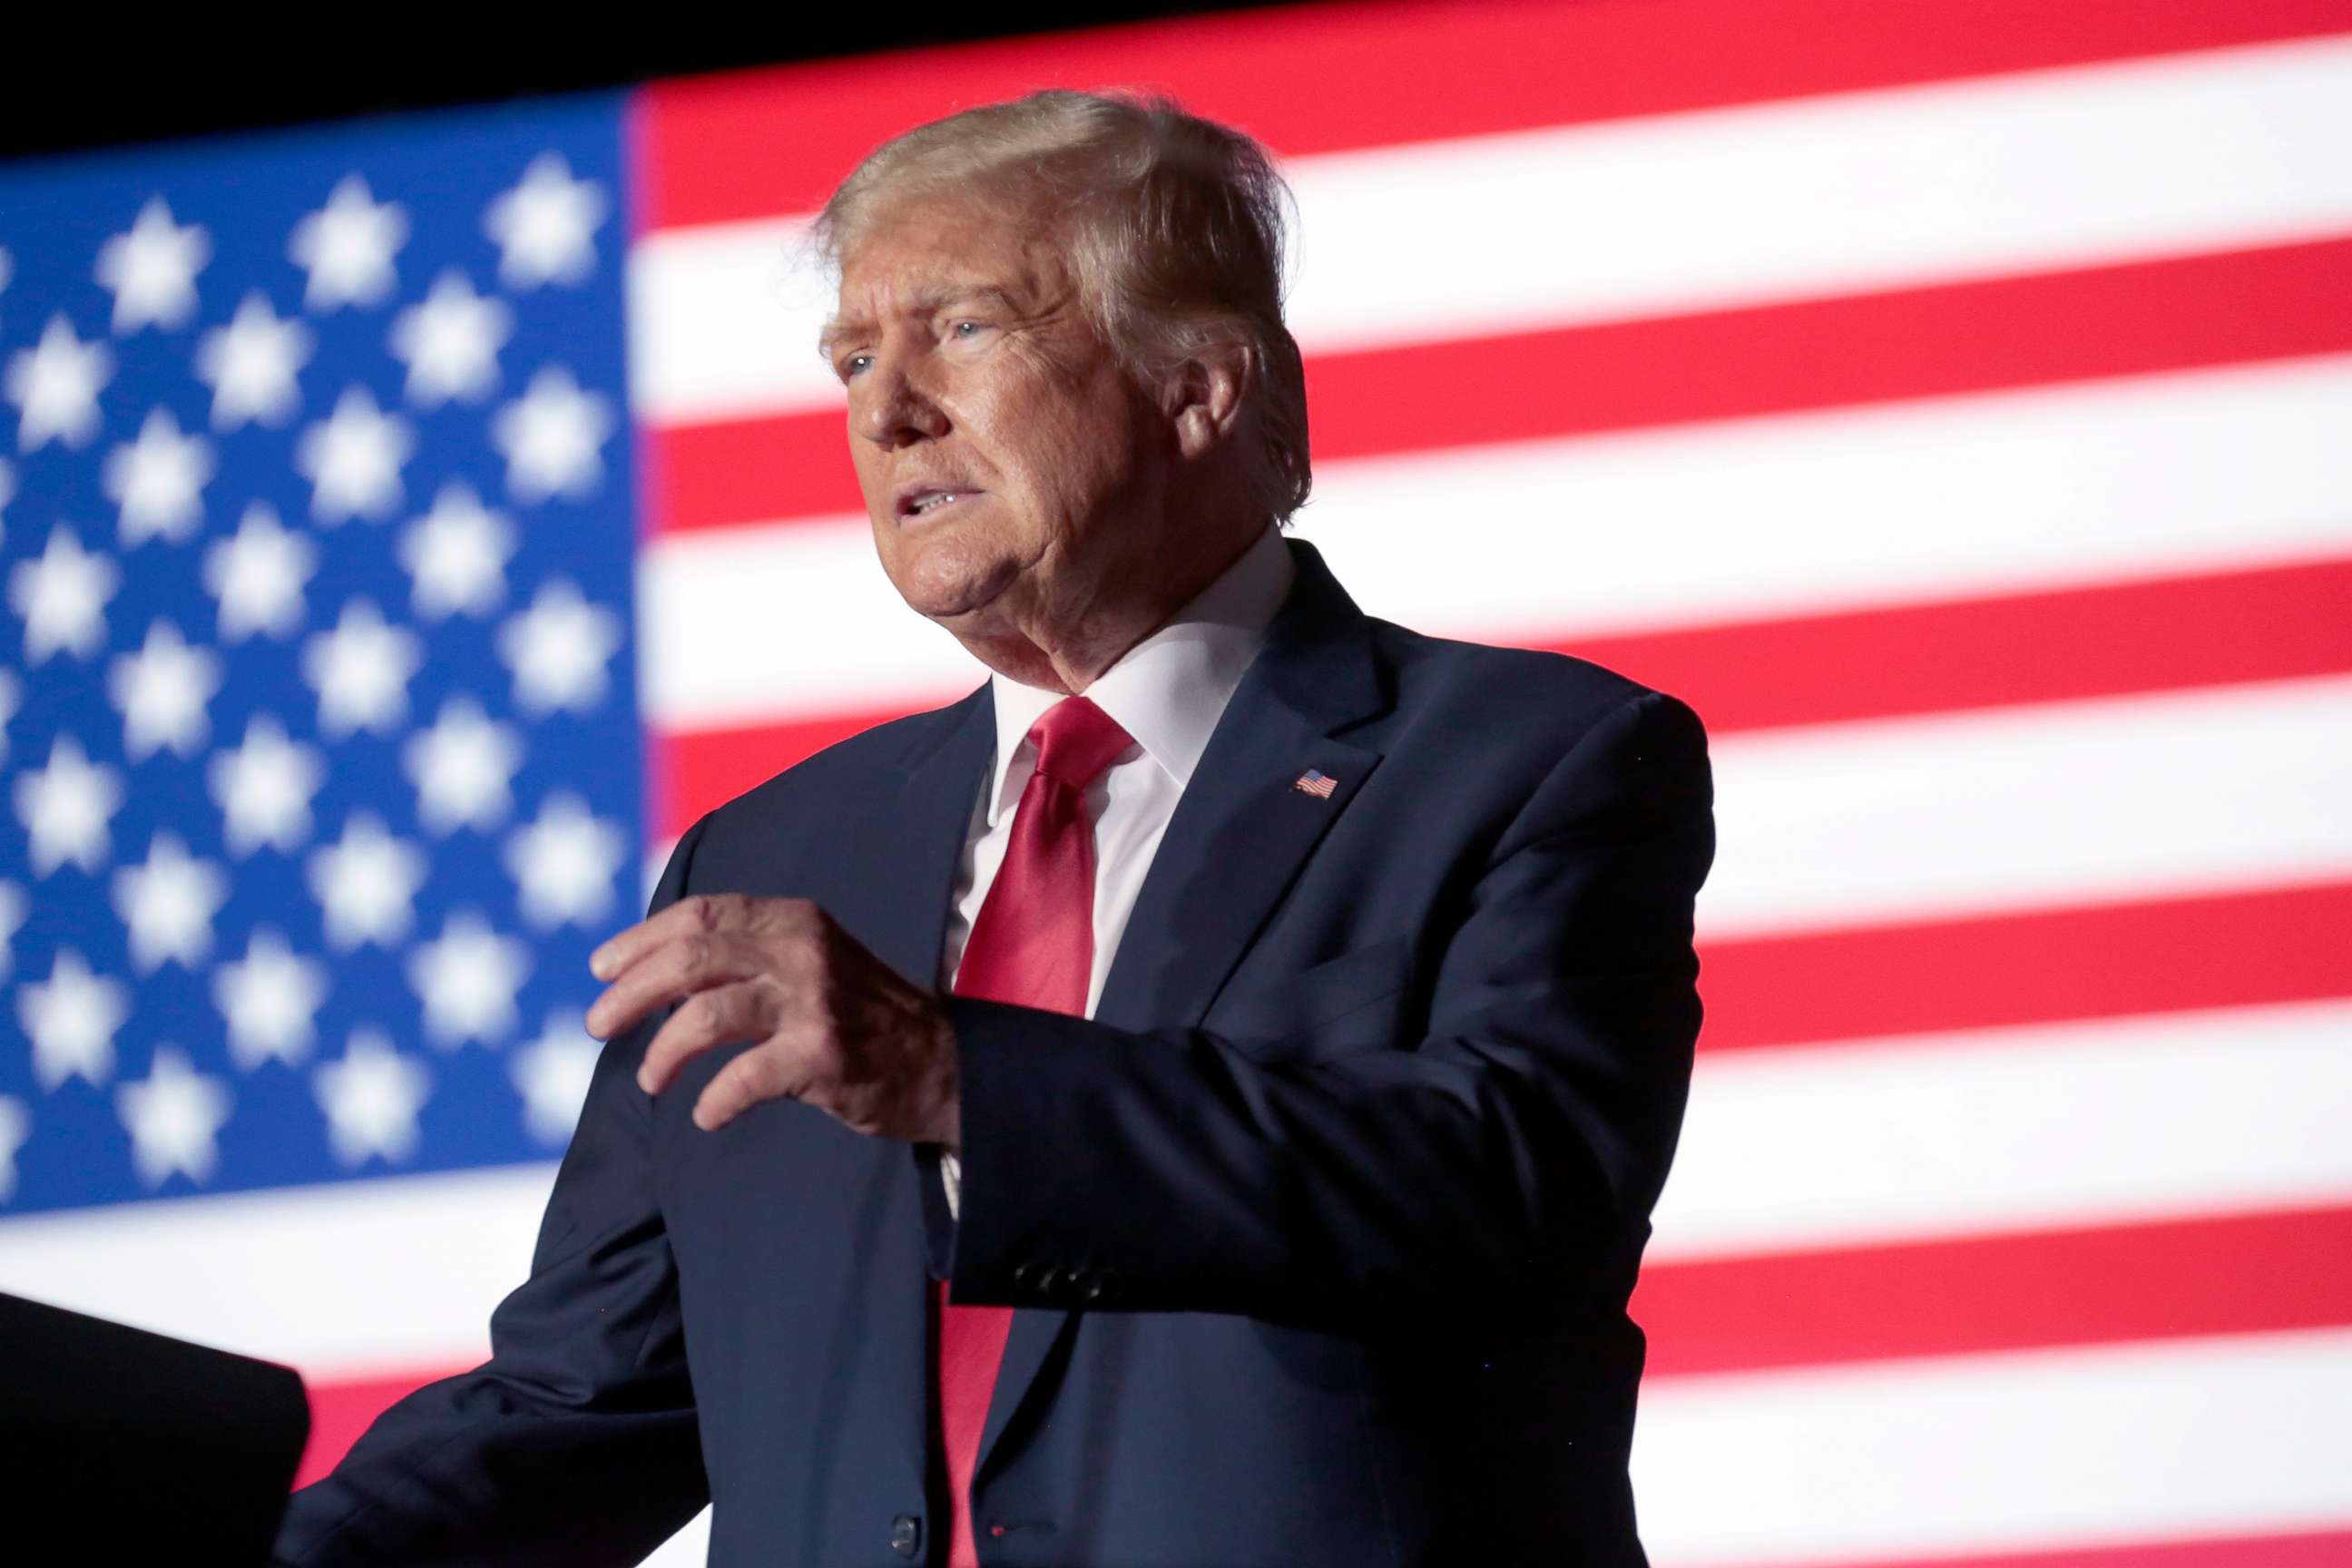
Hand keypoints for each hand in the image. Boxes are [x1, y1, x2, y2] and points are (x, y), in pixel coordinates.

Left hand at [584, 894, 960, 1143]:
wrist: (946, 1066)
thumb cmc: (864, 1018)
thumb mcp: (812, 961)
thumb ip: (751, 955)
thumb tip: (656, 972)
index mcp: (794, 920)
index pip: (699, 915)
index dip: (640, 940)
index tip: (602, 970)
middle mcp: (802, 950)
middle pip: (690, 959)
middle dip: (630, 993)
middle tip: (598, 1026)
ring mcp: (815, 1002)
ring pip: (706, 1015)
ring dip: (664, 1053)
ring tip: (651, 1080)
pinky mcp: (823, 1055)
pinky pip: (743, 1078)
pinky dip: (713, 1102)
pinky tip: (706, 1115)